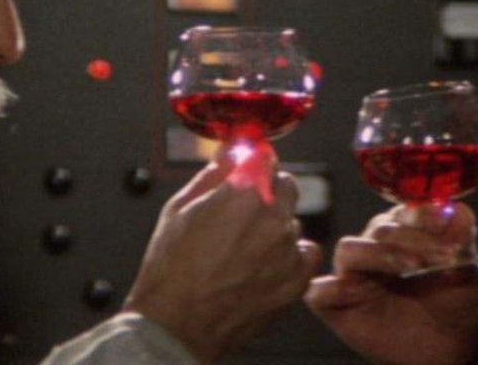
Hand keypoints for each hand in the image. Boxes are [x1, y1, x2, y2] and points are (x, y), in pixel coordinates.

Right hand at [123, 151, 322, 363]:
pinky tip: (265, 266)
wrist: (178, 325)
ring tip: (244, 250)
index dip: (253, 163)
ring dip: (275, 228)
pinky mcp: (296, 277)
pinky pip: (305, 252)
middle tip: (242, 215)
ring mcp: (287, 248)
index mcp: (244, 192)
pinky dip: (290, 256)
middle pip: (285, 185)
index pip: (265, 158)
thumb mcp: (179, 209)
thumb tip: (229, 153)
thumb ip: (212, 174)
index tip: (248, 169)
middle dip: (268, 192)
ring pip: (292, 222)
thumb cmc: (171, 270)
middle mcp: (272, 216)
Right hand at [305, 203, 477, 364]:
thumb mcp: (468, 273)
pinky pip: (319, 292)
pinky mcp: (337, 305)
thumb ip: (462, 242)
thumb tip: (461, 212)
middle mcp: (374, 246)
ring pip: (349, 250)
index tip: (445, 221)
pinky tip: (353, 290)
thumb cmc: (455, 305)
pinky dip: (332, 287)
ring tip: (411, 266)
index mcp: (404, 231)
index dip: (423, 214)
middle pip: (380, 229)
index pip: (406, 212)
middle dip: (413, 238)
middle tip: (443, 254)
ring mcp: (354, 275)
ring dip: (379, 254)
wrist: (450, 349)